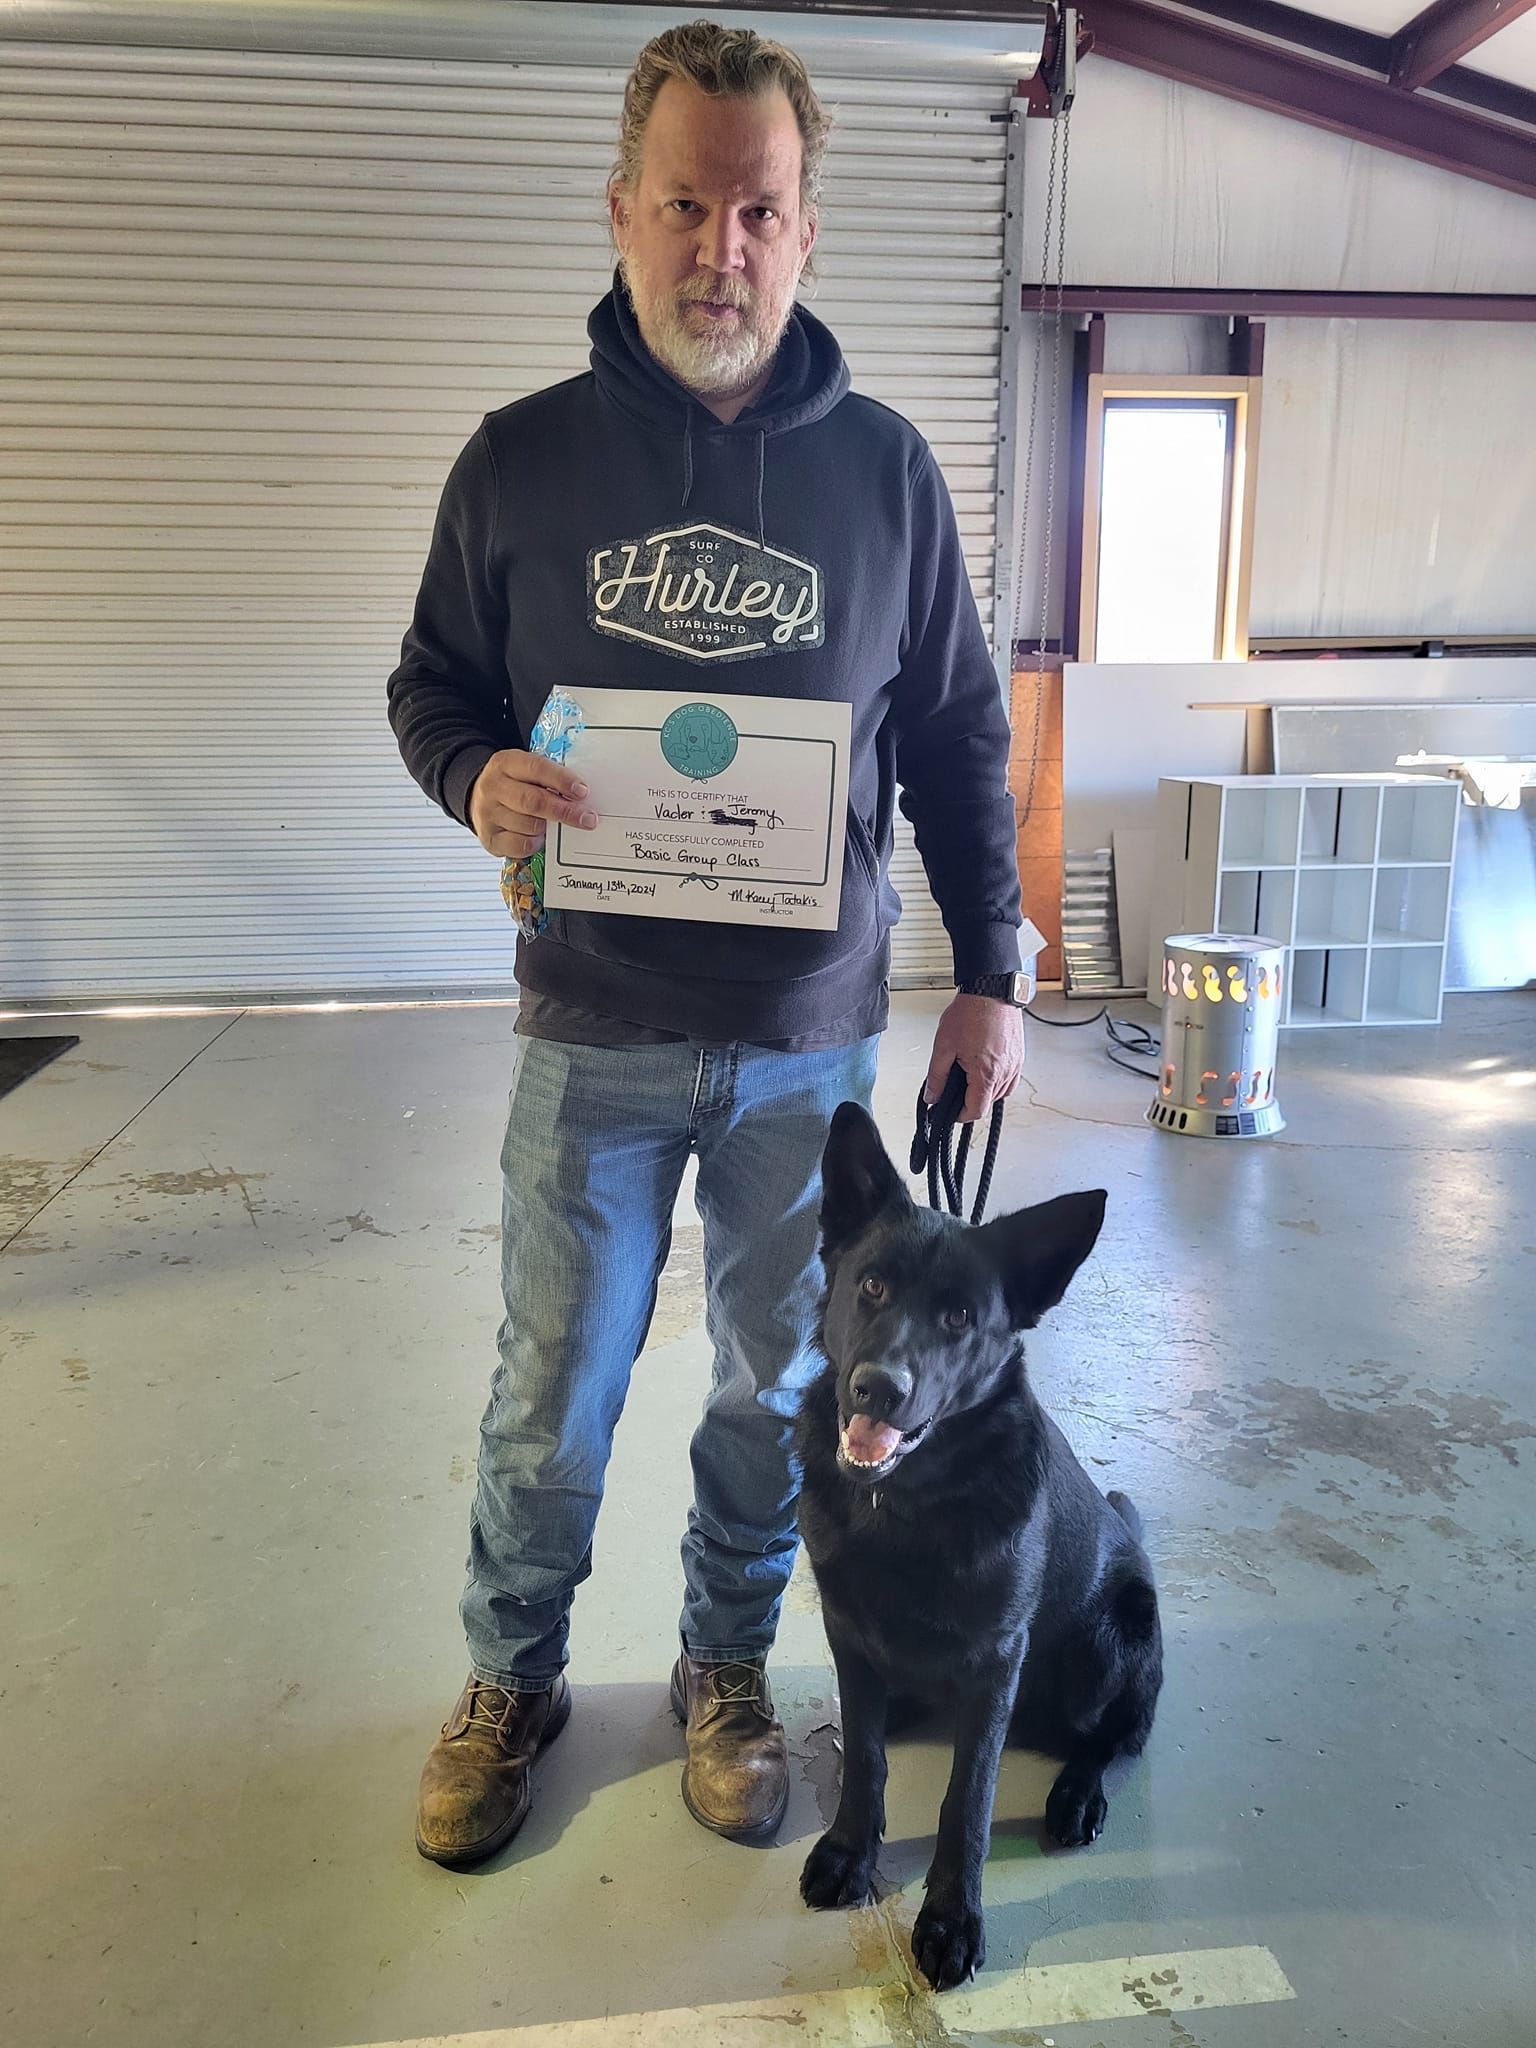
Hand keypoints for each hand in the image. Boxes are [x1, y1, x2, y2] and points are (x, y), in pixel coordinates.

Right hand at [467, 748, 596, 858]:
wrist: (476, 797)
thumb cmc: (513, 784)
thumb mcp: (525, 770)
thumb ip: (548, 778)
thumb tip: (581, 796)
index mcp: (505, 763)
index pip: (536, 768)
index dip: (562, 780)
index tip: (582, 791)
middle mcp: (493, 787)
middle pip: (533, 801)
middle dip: (564, 811)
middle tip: (587, 818)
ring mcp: (488, 814)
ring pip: (528, 825)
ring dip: (550, 828)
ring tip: (559, 826)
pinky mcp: (489, 838)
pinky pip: (520, 845)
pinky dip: (536, 843)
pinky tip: (540, 837)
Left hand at [925, 994, 1023, 1123]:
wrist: (990, 989)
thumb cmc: (970, 1012)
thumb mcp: (944, 1047)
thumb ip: (936, 1077)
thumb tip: (932, 1096)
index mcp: (986, 1074)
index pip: (976, 1111)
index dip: (960, 1115)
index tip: (950, 1111)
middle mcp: (1006, 1072)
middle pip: (988, 1103)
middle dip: (970, 1101)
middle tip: (954, 1088)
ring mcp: (1015, 1064)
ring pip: (1000, 1093)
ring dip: (984, 1091)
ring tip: (967, 1076)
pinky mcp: (1019, 1055)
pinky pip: (1009, 1079)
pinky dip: (996, 1081)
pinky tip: (984, 1070)